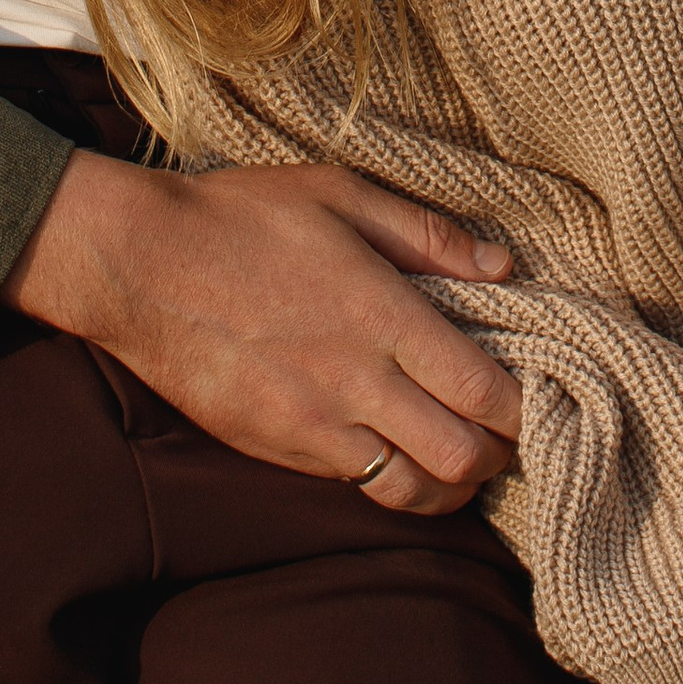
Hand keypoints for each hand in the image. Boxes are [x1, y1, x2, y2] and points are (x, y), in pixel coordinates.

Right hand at [1, 150, 523, 512]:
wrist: (142, 266)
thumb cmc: (242, 216)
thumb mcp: (338, 193)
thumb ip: (426, 233)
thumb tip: (503, 264)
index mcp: (382, 315)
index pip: (484, 391)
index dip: (526, 406)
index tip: (540, 392)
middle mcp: (357, 381)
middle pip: (462, 457)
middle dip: (501, 453)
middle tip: (510, 430)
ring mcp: (315, 425)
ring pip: (413, 490)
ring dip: (453, 483)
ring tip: (464, 454)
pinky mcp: (279, 449)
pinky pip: (357, 485)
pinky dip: (395, 481)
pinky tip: (402, 451)